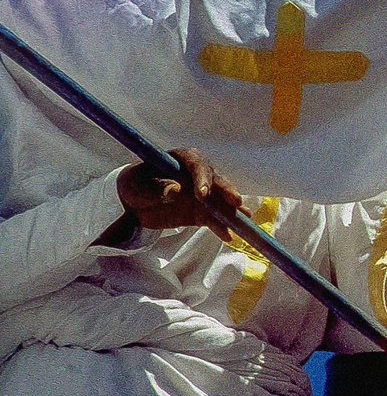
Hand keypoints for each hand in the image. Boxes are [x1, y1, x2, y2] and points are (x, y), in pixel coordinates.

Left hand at [112, 149, 242, 241]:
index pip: (197, 163)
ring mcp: (203, 193)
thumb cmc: (135, 186)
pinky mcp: (202, 211)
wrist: (134, 203)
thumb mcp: (138, 185)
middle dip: (227, 191)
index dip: (203, 177)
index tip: (203, 194)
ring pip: (221, 200)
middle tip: (235, 202)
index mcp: (181, 160)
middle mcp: (197, 174)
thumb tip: (174, 190)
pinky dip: (221, 227)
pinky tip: (228, 236)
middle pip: (216, 180)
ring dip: (233, 210)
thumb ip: (154, 187)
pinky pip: (215, 219)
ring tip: (245, 220)